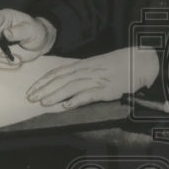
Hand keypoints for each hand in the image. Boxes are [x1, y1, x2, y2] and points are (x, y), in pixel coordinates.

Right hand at [0, 9, 55, 68]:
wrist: (38, 45)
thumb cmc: (36, 32)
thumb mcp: (31, 30)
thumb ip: (19, 31)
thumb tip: (6, 33)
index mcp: (4, 17)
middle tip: (8, 53)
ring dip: (3, 58)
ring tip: (18, 58)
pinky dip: (4, 64)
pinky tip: (15, 62)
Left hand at [26, 47, 159, 108]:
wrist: (138, 62)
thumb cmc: (117, 64)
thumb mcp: (96, 65)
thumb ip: (81, 73)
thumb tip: (66, 81)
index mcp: (82, 64)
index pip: (57, 72)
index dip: (43, 81)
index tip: (31, 89)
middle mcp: (86, 71)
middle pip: (60, 80)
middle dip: (43, 89)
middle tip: (30, 98)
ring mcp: (95, 80)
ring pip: (70, 87)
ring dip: (55, 95)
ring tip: (43, 103)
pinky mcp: (105, 89)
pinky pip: (88, 95)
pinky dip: (76, 100)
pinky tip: (66, 106)